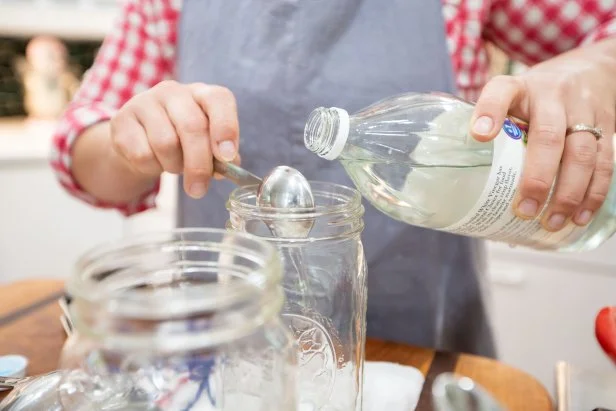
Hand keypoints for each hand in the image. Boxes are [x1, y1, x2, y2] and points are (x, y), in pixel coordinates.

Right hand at [110, 80, 239, 198]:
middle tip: (198, 190)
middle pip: (192, 127)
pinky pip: (142, 154)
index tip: (226, 156)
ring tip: (173, 166)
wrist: (139, 141)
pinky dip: (151, 168)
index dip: (226, 127)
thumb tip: (229, 166)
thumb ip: (221, 155)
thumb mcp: (206, 145)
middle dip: (199, 164)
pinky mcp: (121, 119)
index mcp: (202, 94)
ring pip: (166, 143)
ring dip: (173, 166)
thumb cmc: (182, 142)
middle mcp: (174, 91)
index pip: (218, 100)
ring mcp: (145, 102)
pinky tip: (153, 161)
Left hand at [470, 40, 615, 231]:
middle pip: (548, 136)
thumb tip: (467, 181)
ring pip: (581, 154)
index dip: (489, 111)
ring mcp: (584, 111)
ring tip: (552, 222)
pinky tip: (580, 216)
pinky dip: (593, 193)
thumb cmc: (538, 95)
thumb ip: (493, 128)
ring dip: (568, 194)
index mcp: (520, 88)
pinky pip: (605, 163)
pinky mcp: (608, 127)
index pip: (501, 91)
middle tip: (525, 210)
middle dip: (537, 177)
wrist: (593, 69)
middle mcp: (553, 96)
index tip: (479, 135)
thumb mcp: (512, 98)